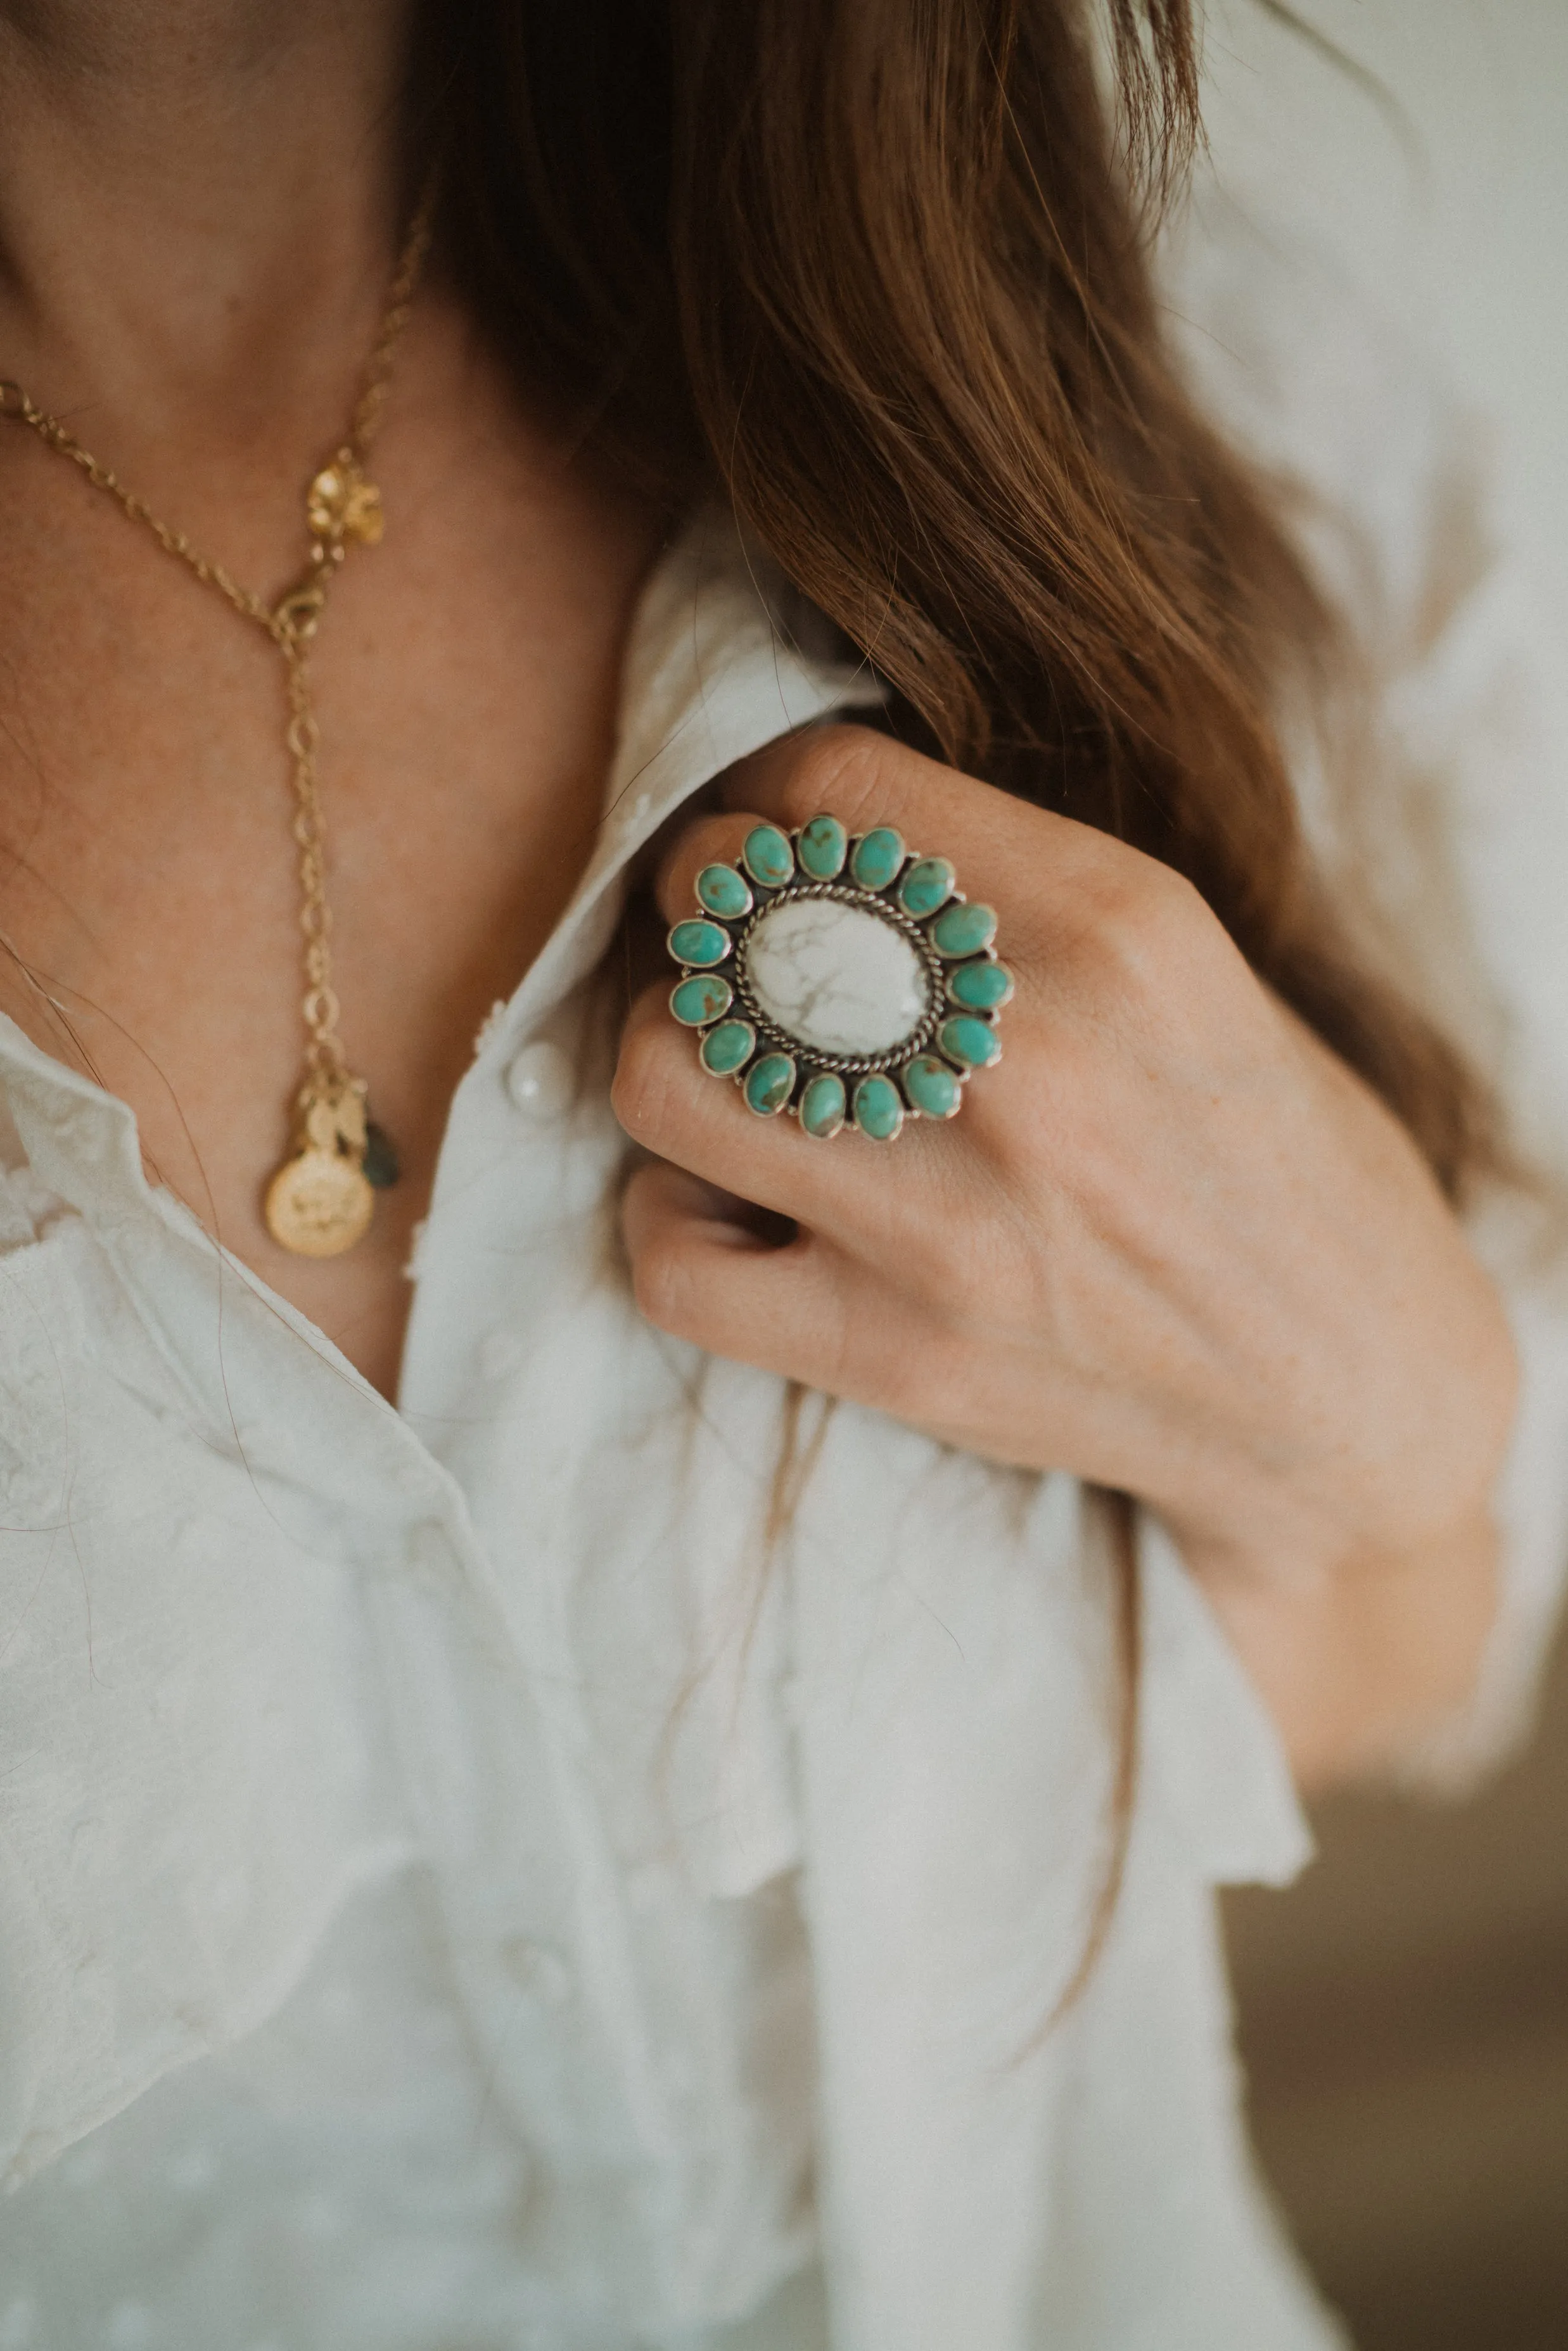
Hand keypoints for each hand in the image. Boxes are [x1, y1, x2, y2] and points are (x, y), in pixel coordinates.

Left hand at [613, 726, 1516, 1779]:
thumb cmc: (1273, 1162)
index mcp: (1118, 928)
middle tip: (735, 957)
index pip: (834, 788)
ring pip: (664, 1075)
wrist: (1358, 1396)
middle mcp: (1027, 1062)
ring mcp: (952, 1221)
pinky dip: (678, 1223)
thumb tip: (811, 842)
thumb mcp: (1193, 968)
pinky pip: (672, 1261)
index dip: (766, 802)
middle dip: (702, 915)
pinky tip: (743, 1211)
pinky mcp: (899, 1356)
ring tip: (736, 1084)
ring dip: (673, 1061)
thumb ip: (1014, 893)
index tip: (773, 848)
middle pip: (725, 911)